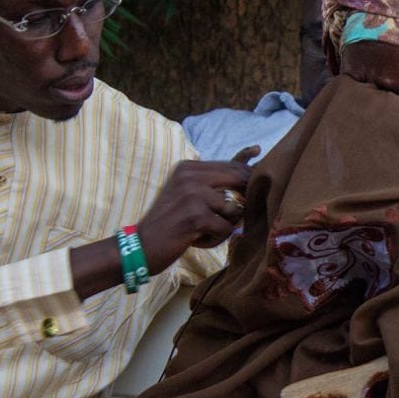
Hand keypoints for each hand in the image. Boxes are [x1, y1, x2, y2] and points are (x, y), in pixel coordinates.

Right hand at [135, 146, 254, 272]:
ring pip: (235, 210)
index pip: (233, 167)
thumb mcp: (191, 192)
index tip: (251, 193)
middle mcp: (190, 175)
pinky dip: (214, 239)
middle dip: (244, 202)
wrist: (140, 247)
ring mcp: (193, 195)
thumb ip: (219, 177)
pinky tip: (194, 240)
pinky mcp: (196, 216)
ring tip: (201, 231)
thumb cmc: (171, 221)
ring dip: (223, 226)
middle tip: (225, 218)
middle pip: (240, 183)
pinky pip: (226, 229)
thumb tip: (257, 150)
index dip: (249, 181)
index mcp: (189, 167)